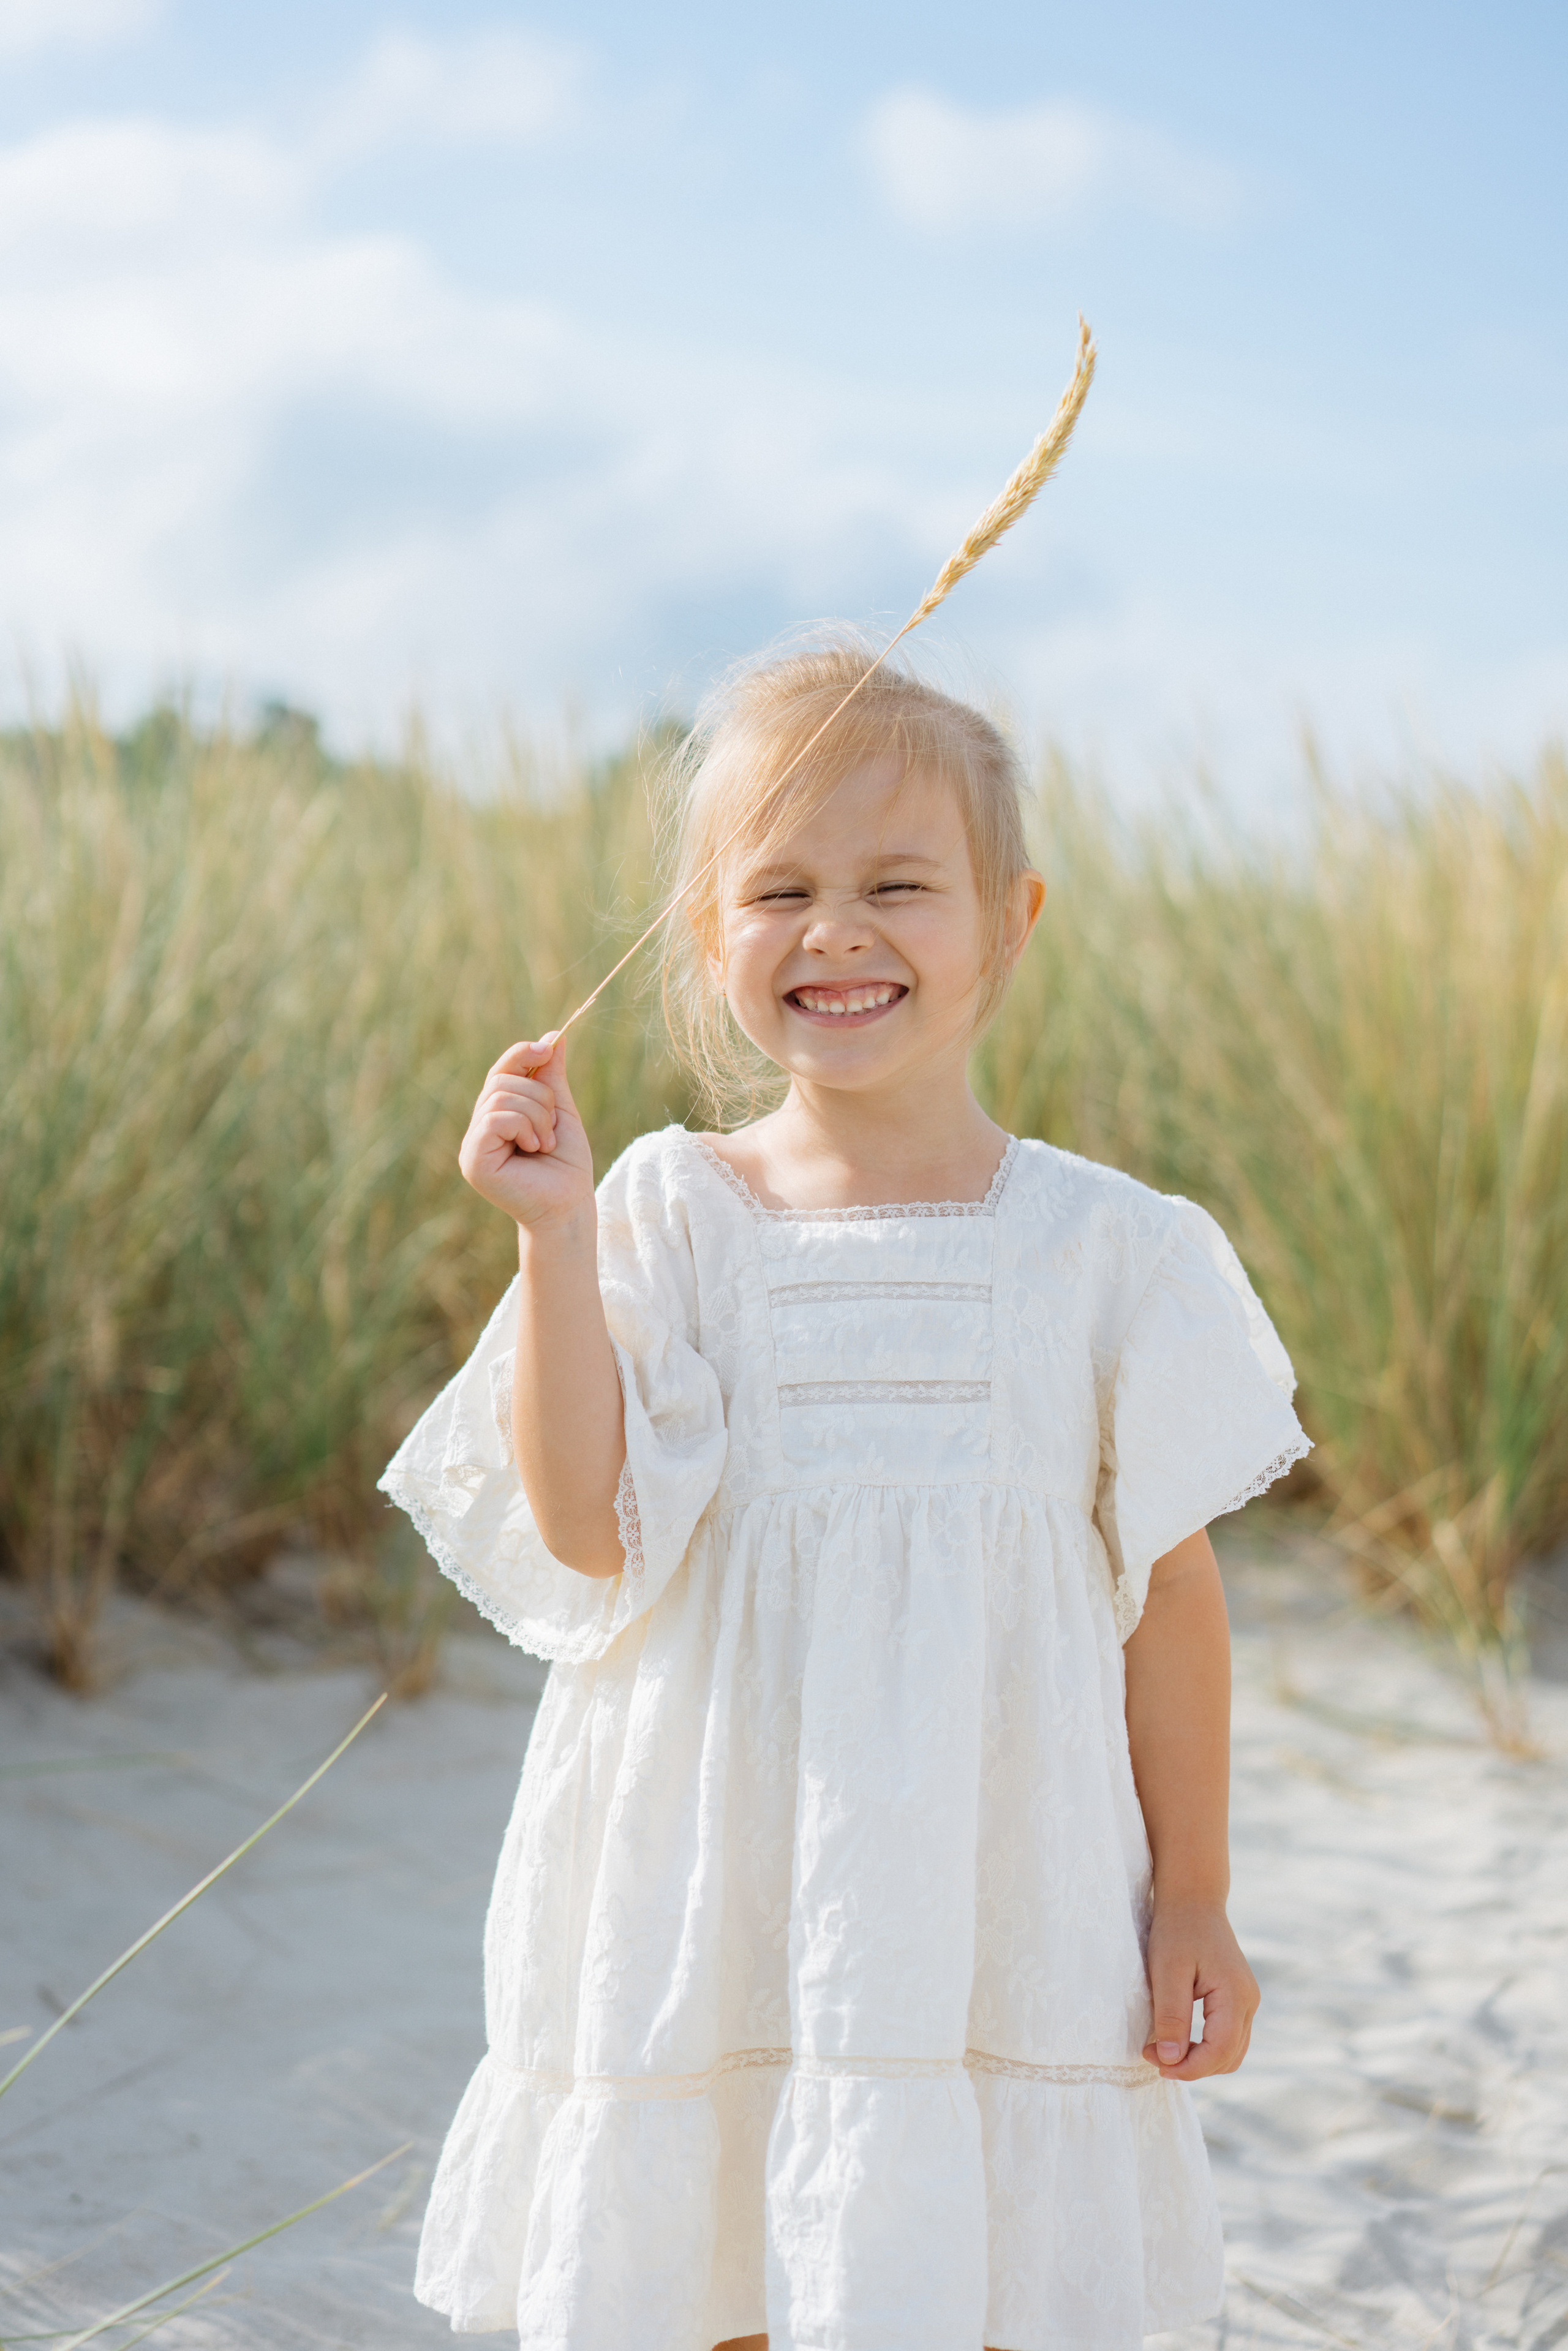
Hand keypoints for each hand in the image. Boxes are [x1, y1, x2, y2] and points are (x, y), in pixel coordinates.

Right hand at [457, 1035, 594, 1229]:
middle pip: (501, 1081)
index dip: (522, 1054)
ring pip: (500, 1098)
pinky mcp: (472, 1159)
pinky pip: (495, 1119)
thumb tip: (552, 1034)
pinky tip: (534, 1149)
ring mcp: (472, 1144)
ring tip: (546, 1143)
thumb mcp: (561, 1111)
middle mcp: (479, 1128)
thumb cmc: (566, 1165)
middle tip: (553, 1129)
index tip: (548, 1048)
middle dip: (539, 1097)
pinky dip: (524, 1127)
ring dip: (537, 1115)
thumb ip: (551, 1076)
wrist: (570, 1206)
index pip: (501, 1071)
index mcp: (497, 1115)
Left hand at [1143, 1898, 1258, 2080]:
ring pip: (1231, 2052)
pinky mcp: (1238, 1999)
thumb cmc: (1177, 1930)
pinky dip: (1206, 2048)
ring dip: (1200, 2060)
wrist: (1193, 1898)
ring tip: (1163, 2050)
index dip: (1190, 2068)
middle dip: (1192, 2066)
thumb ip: (1171, 2017)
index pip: (1220, 2051)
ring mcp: (1247, 2000)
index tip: (1156, 2063)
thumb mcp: (1167, 1971)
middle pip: (1228, 2057)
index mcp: (1235, 1995)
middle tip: (1152, 2055)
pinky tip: (1179, 2039)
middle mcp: (1249, 2001)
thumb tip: (1171, 2060)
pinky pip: (1228, 2037)